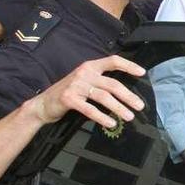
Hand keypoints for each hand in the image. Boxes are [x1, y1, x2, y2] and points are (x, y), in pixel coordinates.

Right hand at [28, 55, 145, 127]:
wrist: (43, 104)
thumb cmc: (68, 93)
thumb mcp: (84, 81)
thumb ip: (100, 82)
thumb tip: (124, 91)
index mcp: (90, 66)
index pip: (112, 61)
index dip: (128, 65)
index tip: (142, 72)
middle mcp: (84, 73)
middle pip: (112, 83)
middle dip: (128, 95)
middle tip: (139, 105)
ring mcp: (76, 86)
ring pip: (104, 97)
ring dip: (119, 108)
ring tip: (129, 116)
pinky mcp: (69, 99)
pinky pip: (90, 109)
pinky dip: (102, 117)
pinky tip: (111, 123)